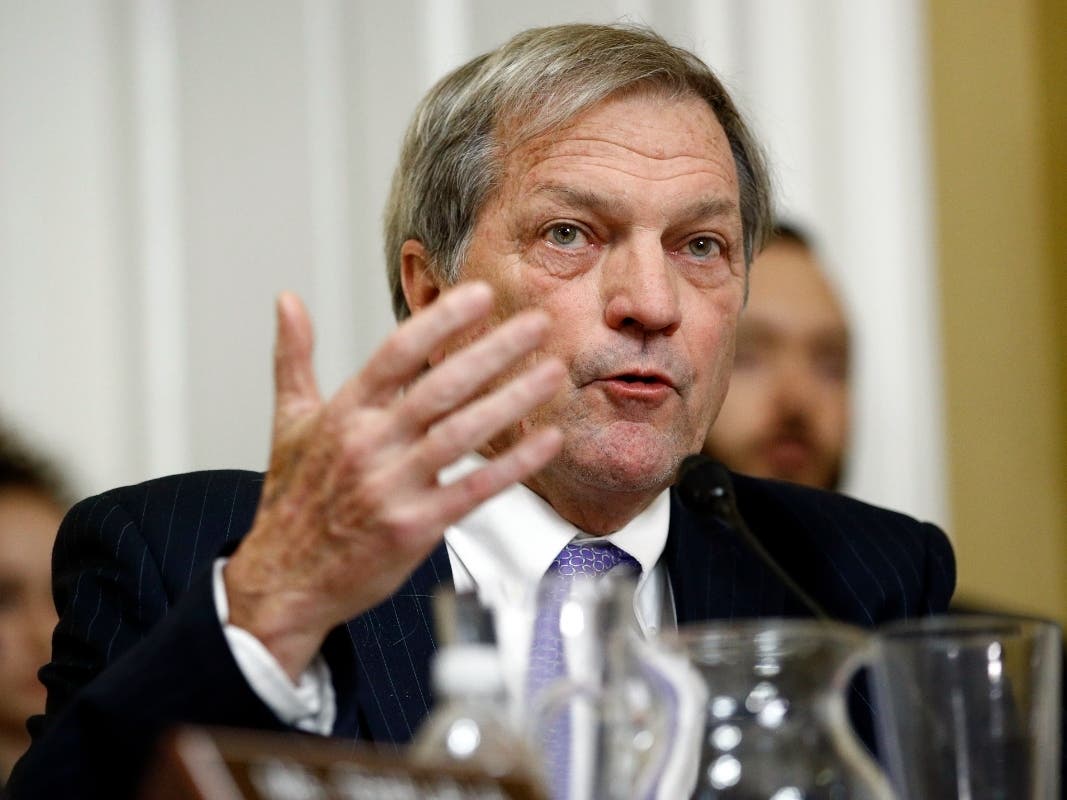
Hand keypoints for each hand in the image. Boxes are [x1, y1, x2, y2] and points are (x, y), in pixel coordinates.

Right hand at [224, 283, 564, 678]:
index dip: (441, 320)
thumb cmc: (293, 502)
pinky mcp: (416, 526)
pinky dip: (514, 464)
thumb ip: (294, 357)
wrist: (284, 581)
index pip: (397, 353)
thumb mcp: (288, 423)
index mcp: (343, 414)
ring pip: (463, 433)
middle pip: (441, 386)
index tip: (481, 295)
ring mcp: (393, 487)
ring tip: (552, 373)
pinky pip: (474, 488)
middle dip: (494, 350)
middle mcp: (369, 445)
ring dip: (513, 400)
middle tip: (537, 324)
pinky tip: (546, 441)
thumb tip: (289, 300)